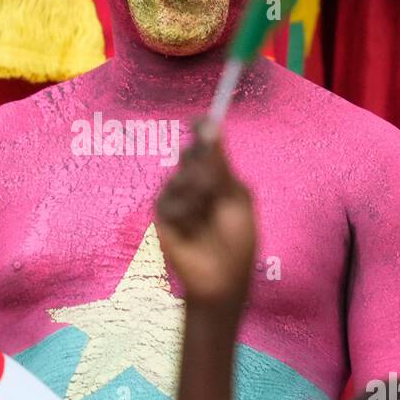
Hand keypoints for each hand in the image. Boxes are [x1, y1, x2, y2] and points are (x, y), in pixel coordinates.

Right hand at [155, 125, 256, 310]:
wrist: (221, 278)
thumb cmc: (237, 242)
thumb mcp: (236, 199)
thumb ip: (221, 166)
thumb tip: (213, 129)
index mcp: (218, 178)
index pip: (206, 146)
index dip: (202, 131)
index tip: (198, 121)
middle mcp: (196, 184)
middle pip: (189, 155)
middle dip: (200, 165)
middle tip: (212, 185)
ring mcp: (178, 199)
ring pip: (177, 177)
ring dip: (193, 192)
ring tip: (205, 215)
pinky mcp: (162, 216)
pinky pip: (166, 200)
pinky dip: (181, 210)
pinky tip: (190, 226)